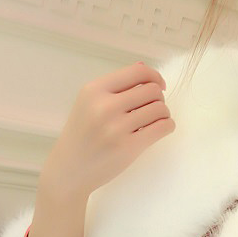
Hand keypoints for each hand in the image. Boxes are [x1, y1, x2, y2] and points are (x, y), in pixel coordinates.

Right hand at [41, 61, 174, 199]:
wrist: (69, 170)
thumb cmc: (82, 135)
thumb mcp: (88, 104)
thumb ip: (115, 87)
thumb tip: (144, 66)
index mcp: (94, 90)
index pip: (138, 72)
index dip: (155, 77)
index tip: (158, 86)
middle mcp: (104, 106)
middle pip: (152, 90)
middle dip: (158, 98)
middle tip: (151, 109)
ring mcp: (116, 127)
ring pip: (160, 108)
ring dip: (163, 114)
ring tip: (153, 121)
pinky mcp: (128, 147)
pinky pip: (163, 127)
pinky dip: (168, 126)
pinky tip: (160, 129)